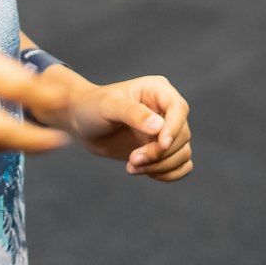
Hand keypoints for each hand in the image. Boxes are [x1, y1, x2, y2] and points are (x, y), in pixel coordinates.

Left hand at [36, 74, 193, 181]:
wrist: (82, 124)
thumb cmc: (92, 107)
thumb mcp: (108, 106)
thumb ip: (133, 113)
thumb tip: (159, 127)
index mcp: (158, 90)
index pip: (179, 109)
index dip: (174, 128)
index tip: (160, 145)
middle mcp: (167, 110)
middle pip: (182, 135)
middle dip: (159, 153)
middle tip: (132, 160)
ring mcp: (166, 131)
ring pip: (183, 153)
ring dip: (160, 166)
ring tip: (131, 167)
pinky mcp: (163, 150)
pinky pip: (181, 166)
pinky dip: (167, 174)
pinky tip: (142, 171)